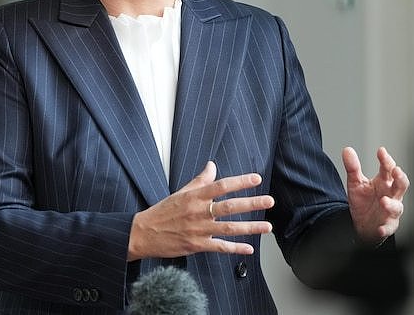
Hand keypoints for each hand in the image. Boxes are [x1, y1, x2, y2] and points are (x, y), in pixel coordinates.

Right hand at [127, 162, 273, 260]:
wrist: (144, 233)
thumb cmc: (163, 211)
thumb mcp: (181, 192)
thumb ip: (199, 180)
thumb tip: (212, 166)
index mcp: (194, 196)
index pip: (221, 186)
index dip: (240, 182)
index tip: (256, 179)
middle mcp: (198, 212)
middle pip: (229, 206)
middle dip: (252, 203)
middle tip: (269, 201)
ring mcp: (199, 230)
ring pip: (229, 228)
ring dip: (250, 227)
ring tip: (267, 227)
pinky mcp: (196, 245)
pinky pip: (220, 247)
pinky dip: (235, 248)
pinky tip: (249, 248)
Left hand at [342, 146, 408, 243]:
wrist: (362, 225)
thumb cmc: (364, 202)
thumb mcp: (355, 183)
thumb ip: (353, 168)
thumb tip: (347, 150)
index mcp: (384, 182)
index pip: (388, 168)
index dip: (386, 159)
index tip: (381, 151)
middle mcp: (390, 195)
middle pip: (401, 185)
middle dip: (400, 178)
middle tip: (396, 170)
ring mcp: (391, 211)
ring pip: (397, 207)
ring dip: (391, 204)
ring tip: (383, 201)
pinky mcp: (388, 225)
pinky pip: (388, 227)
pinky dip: (385, 228)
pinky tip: (380, 228)